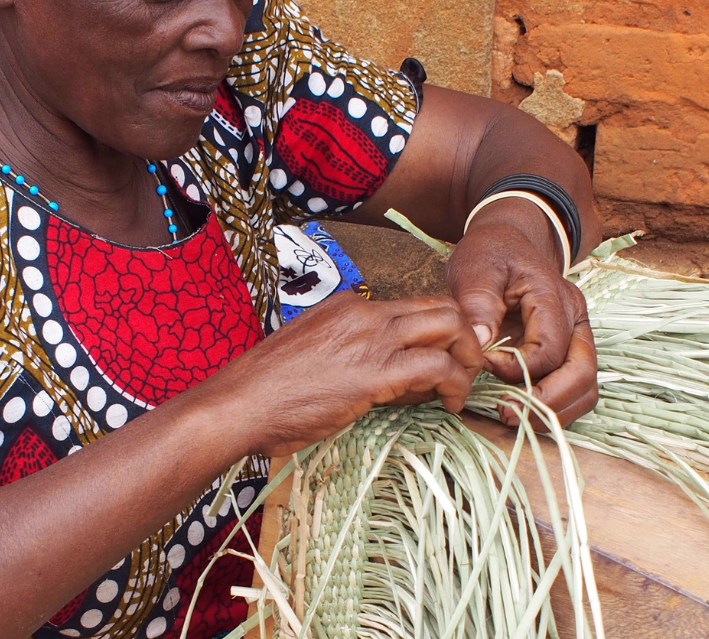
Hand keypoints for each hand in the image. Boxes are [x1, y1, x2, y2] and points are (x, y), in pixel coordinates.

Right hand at [225, 291, 483, 455]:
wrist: (240, 403)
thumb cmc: (268, 390)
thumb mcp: (314, 355)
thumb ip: (350, 355)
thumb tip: (387, 378)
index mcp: (347, 305)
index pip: (413, 306)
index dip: (435, 334)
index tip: (436, 365)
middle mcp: (363, 311)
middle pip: (441, 305)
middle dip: (466, 336)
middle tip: (466, 370)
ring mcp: (370, 337)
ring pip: (449, 325)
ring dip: (468, 357)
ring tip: (461, 388)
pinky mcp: (375, 371)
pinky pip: (436, 366)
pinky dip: (455, 384)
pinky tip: (449, 404)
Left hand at [445, 206, 597, 429]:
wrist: (505, 242)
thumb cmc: (490, 254)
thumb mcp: (476, 268)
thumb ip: (478, 303)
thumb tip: (480, 344)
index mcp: (555, 296)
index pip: (549, 349)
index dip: (516, 367)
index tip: (482, 364)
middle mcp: (575, 319)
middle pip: (582, 374)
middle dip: (546, 402)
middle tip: (506, 413)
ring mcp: (576, 336)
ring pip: (586, 387)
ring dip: (554, 410)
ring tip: (514, 417)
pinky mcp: (567, 349)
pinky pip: (574, 386)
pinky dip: (554, 405)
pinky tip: (523, 408)